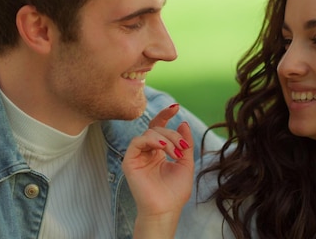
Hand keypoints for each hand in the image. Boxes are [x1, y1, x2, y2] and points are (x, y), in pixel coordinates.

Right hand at [122, 103, 193, 237]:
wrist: (166, 209)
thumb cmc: (175, 191)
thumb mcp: (186, 163)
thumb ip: (185, 144)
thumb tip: (184, 123)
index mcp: (158, 151)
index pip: (158, 127)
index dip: (165, 115)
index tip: (176, 107)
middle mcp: (147, 152)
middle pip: (157, 129)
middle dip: (172, 135)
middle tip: (182, 149)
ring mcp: (137, 156)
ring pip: (148, 134)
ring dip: (165, 138)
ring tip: (175, 152)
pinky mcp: (130, 161)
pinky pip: (137, 141)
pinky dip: (152, 141)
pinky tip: (163, 148)